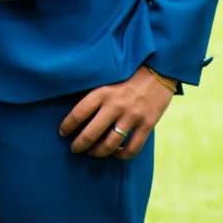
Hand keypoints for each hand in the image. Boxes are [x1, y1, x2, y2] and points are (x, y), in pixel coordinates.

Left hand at [59, 65, 173, 160]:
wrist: (159, 68)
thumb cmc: (130, 73)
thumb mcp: (110, 77)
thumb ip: (98, 92)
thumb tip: (81, 110)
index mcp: (104, 91)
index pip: (79, 112)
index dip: (68, 125)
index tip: (62, 132)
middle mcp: (116, 104)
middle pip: (91, 133)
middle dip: (79, 145)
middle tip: (74, 149)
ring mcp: (132, 115)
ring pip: (110, 144)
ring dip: (98, 152)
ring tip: (94, 152)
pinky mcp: (147, 124)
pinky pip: (132, 148)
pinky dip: (122, 155)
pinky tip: (117, 152)